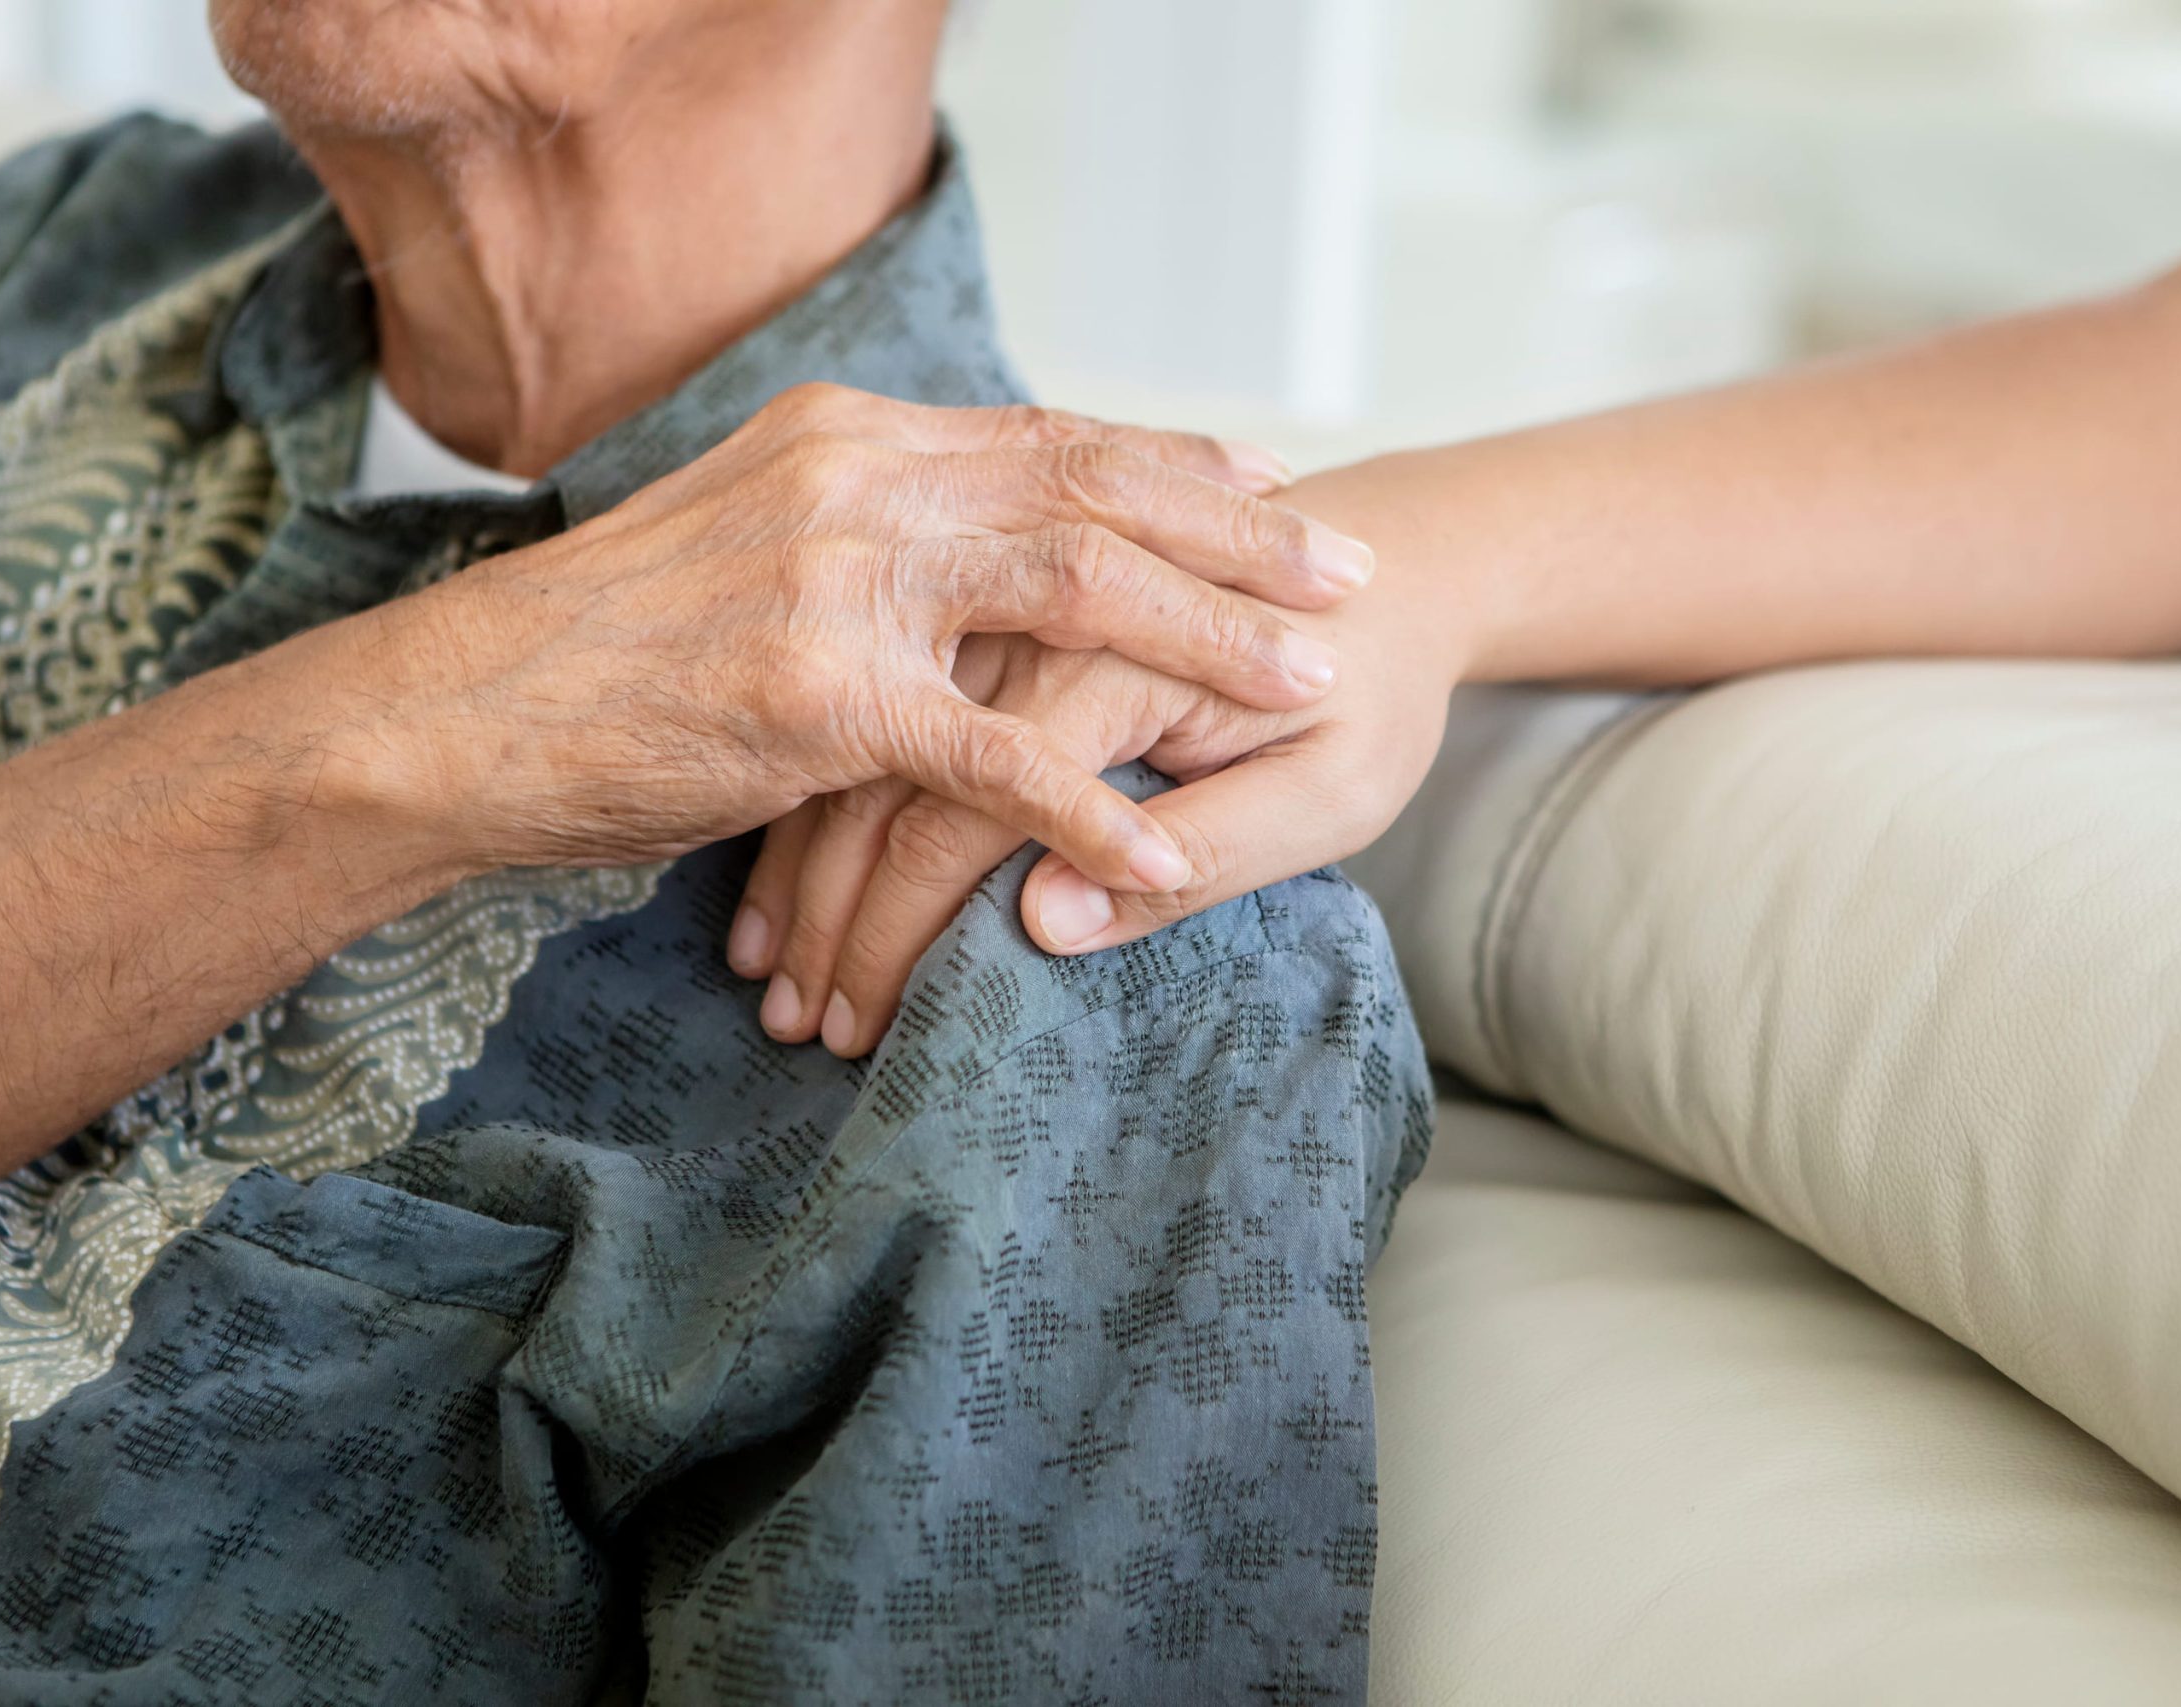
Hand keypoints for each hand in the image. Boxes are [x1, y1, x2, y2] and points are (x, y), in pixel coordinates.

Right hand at [384, 382, 1375, 893]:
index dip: (1176, 459)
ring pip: (1072, 598)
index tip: (1275, 478)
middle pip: (1094, 492)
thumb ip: (864, 534)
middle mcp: (857, 480)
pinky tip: (1165, 853)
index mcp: (849, 439)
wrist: (459, 707)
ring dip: (1208, 643)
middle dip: (1239, 535)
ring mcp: (836, 581)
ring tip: (1309, 686)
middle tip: (1350, 572)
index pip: (1050, 435)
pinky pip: (991, 757)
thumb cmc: (606, 648)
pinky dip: (1090, 810)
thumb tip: (967, 553)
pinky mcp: (814, 697)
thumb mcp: (746, 548)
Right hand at [728, 545, 1470, 1053]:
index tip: (860, 1028)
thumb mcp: (1325, 793)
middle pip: (904, 779)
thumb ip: (1201, 855)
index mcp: (1118, 652)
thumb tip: (1046, 930)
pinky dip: (836, 817)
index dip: (906, 924)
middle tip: (802, 1032)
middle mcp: (1033, 615)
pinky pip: (887, 726)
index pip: (980, 797)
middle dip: (841, 917)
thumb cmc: (1374, 688)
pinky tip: (793, 912)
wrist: (1396, 568)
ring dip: (817, 879)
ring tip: (784, 998)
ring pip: (874, 750)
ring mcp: (992, 608)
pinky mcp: (980, 618)